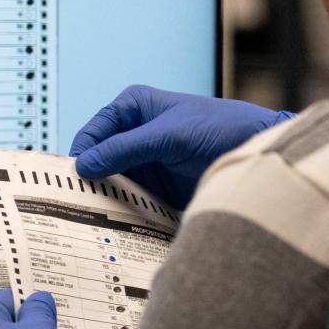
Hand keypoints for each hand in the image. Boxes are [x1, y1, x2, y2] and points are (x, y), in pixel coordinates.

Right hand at [70, 85, 294, 209]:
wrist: (255, 151)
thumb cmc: (218, 127)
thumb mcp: (167, 136)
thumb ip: (124, 149)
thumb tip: (82, 165)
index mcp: (132, 108)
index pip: (93, 132)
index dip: (81, 154)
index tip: (73, 178)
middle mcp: (133, 133)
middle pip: (98, 159)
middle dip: (90, 179)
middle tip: (78, 201)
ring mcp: (143, 161)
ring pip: (110, 181)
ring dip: (105, 197)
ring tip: (95, 215)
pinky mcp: (155, 185)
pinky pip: (129, 198)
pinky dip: (123, 209)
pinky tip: (117, 220)